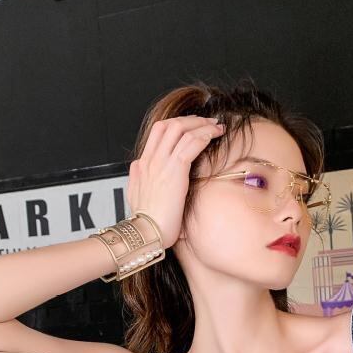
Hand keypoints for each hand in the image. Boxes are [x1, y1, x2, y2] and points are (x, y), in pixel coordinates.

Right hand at [126, 115, 224, 248]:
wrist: (146, 233)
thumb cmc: (146, 222)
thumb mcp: (135, 194)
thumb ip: (138, 177)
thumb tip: (139, 167)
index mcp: (142, 164)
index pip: (158, 131)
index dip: (177, 123)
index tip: (192, 126)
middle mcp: (151, 159)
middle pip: (170, 124)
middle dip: (191, 120)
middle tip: (208, 122)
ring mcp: (162, 163)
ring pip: (182, 129)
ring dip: (202, 124)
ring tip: (217, 127)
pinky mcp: (175, 170)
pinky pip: (192, 143)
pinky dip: (205, 134)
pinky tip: (215, 135)